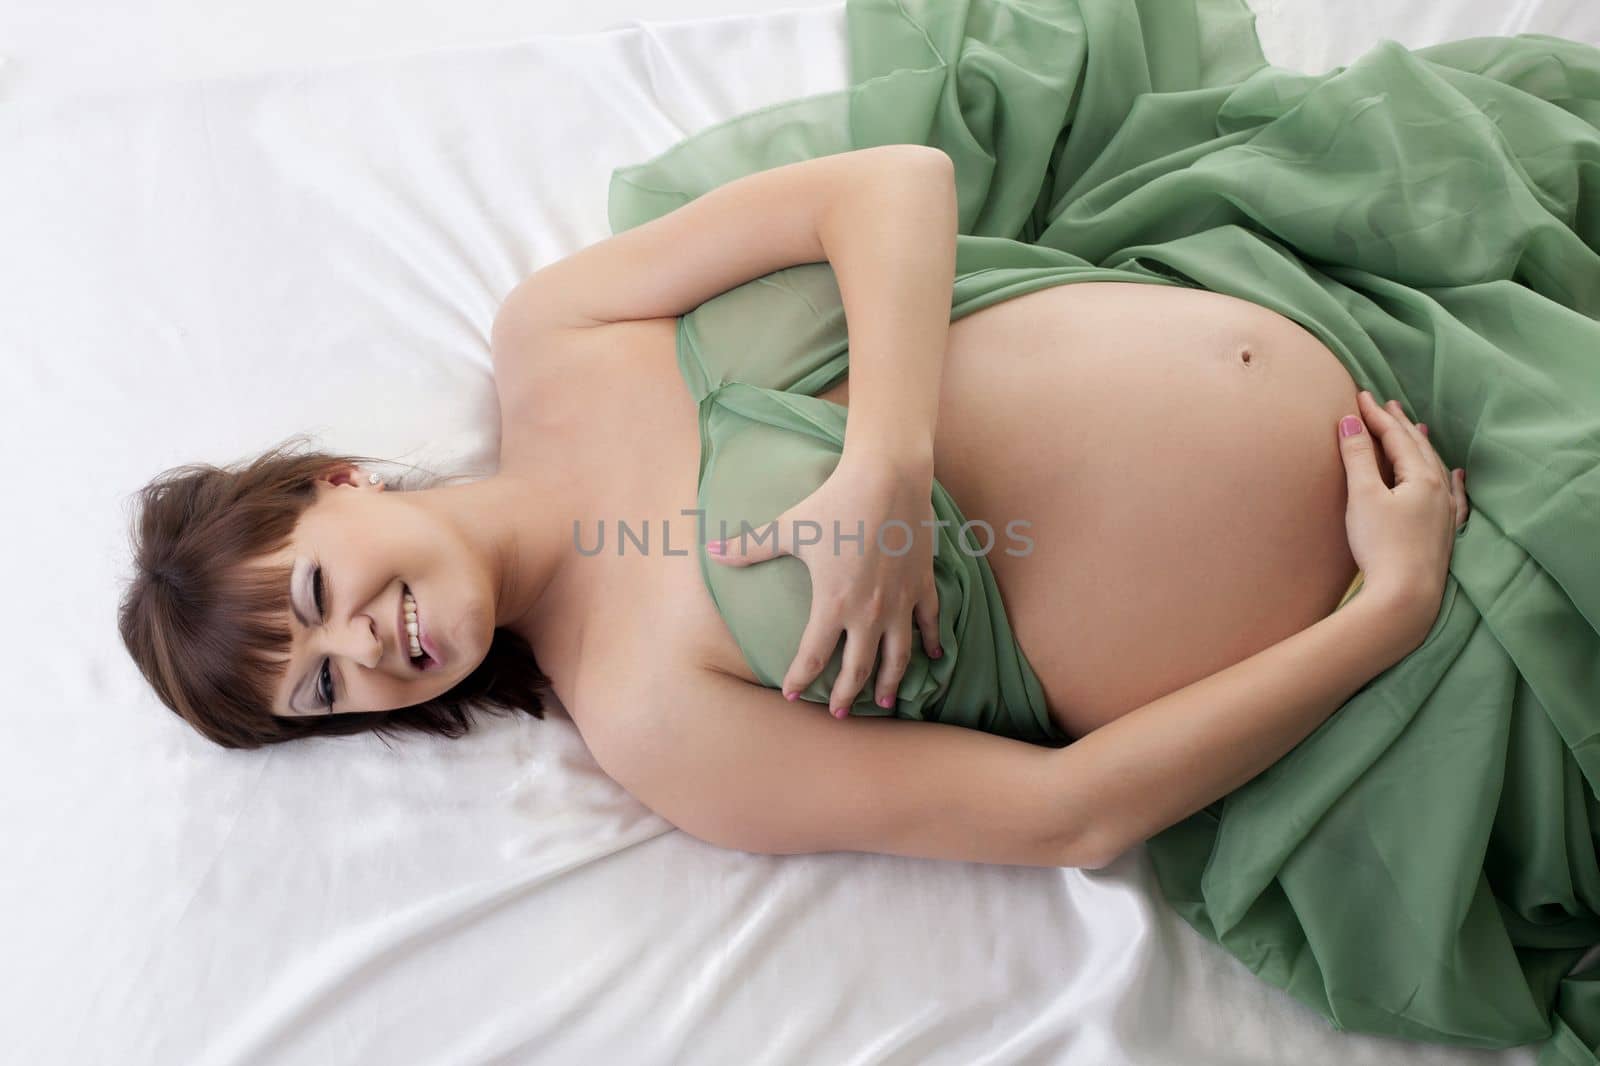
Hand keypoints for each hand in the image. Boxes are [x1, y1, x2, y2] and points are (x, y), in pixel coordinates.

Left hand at [706, 450, 943, 716]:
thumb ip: (750, 546)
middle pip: (858, 668)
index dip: (800, 678)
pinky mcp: (922, 584)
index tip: (790, 692)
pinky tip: (934, 656)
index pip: (814, 656)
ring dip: (890, 682)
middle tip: (838, 714)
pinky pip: (929, 622)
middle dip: (846, 696)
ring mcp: (900, 601)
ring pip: (898, 656)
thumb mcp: (789, 527)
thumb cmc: (835, 502)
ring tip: (884, 702)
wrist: (887, 477)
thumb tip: (711, 549)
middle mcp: (869, 612)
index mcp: (833, 604)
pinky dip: (932, 641)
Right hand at [1337, 390, 1470, 640]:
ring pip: (1435, 466)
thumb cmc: (1381, 546)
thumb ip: (1357, 457)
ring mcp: (1445, 512)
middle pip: (1418, 447)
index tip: (1359, 397)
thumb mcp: (1363, 496)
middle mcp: (1439, 489)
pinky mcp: (1444, 533)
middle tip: (1386, 405)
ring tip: (1417, 427)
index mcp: (1421, 476)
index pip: (1396, 436)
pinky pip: (1453, 494)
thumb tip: (1349, 422)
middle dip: (1400, 424)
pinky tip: (1456, 474)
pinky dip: (1451, 478)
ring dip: (1421, 445)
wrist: (1405, 596)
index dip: (1376, 416)